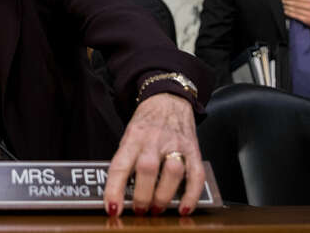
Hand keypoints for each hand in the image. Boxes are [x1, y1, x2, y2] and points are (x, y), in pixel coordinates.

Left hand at [103, 93, 202, 216]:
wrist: (168, 98)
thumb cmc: (146, 121)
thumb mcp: (129, 135)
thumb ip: (126, 160)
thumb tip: (119, 191)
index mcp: (133, 137)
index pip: (120, 165)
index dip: (114, 189)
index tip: (113, 208)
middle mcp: (154, 140)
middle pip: (147, 170)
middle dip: (142, 197)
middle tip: (140, 211)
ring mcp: (176, 144)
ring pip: (172, 172)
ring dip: (164, 197)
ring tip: (157, 209)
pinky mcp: (193, 150)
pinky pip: (196, 175)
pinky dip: (192, 195)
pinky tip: (184, 208)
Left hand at [282, 0, 309, 36]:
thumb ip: (308, 0)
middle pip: (297, 3)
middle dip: (287, 1)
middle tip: (281, 0)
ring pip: (296, 9)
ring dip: (287, 7)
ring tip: (282, 5)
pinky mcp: (309, 20)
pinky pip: (297, 16)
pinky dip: (290, 13)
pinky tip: (286, 12)